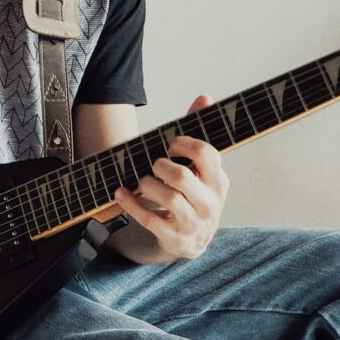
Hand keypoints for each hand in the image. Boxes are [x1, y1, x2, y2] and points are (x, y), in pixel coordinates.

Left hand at [114, 94, 228, 259]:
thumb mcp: (200, 170)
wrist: (192, 241)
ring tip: (142, 180)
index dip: (183, 143)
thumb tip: (204, 97)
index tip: (170, 145)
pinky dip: (131, 204)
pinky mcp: (174, 238)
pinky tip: (120, 193)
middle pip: (183, 176)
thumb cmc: (194, 195)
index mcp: (219, 181)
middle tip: (154, 164)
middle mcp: (210, 204)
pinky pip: (150, 220)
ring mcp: (193, 224)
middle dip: (161, 165)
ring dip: (147, 184)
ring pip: (169, 199)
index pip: (206, 154)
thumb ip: (198, 134)